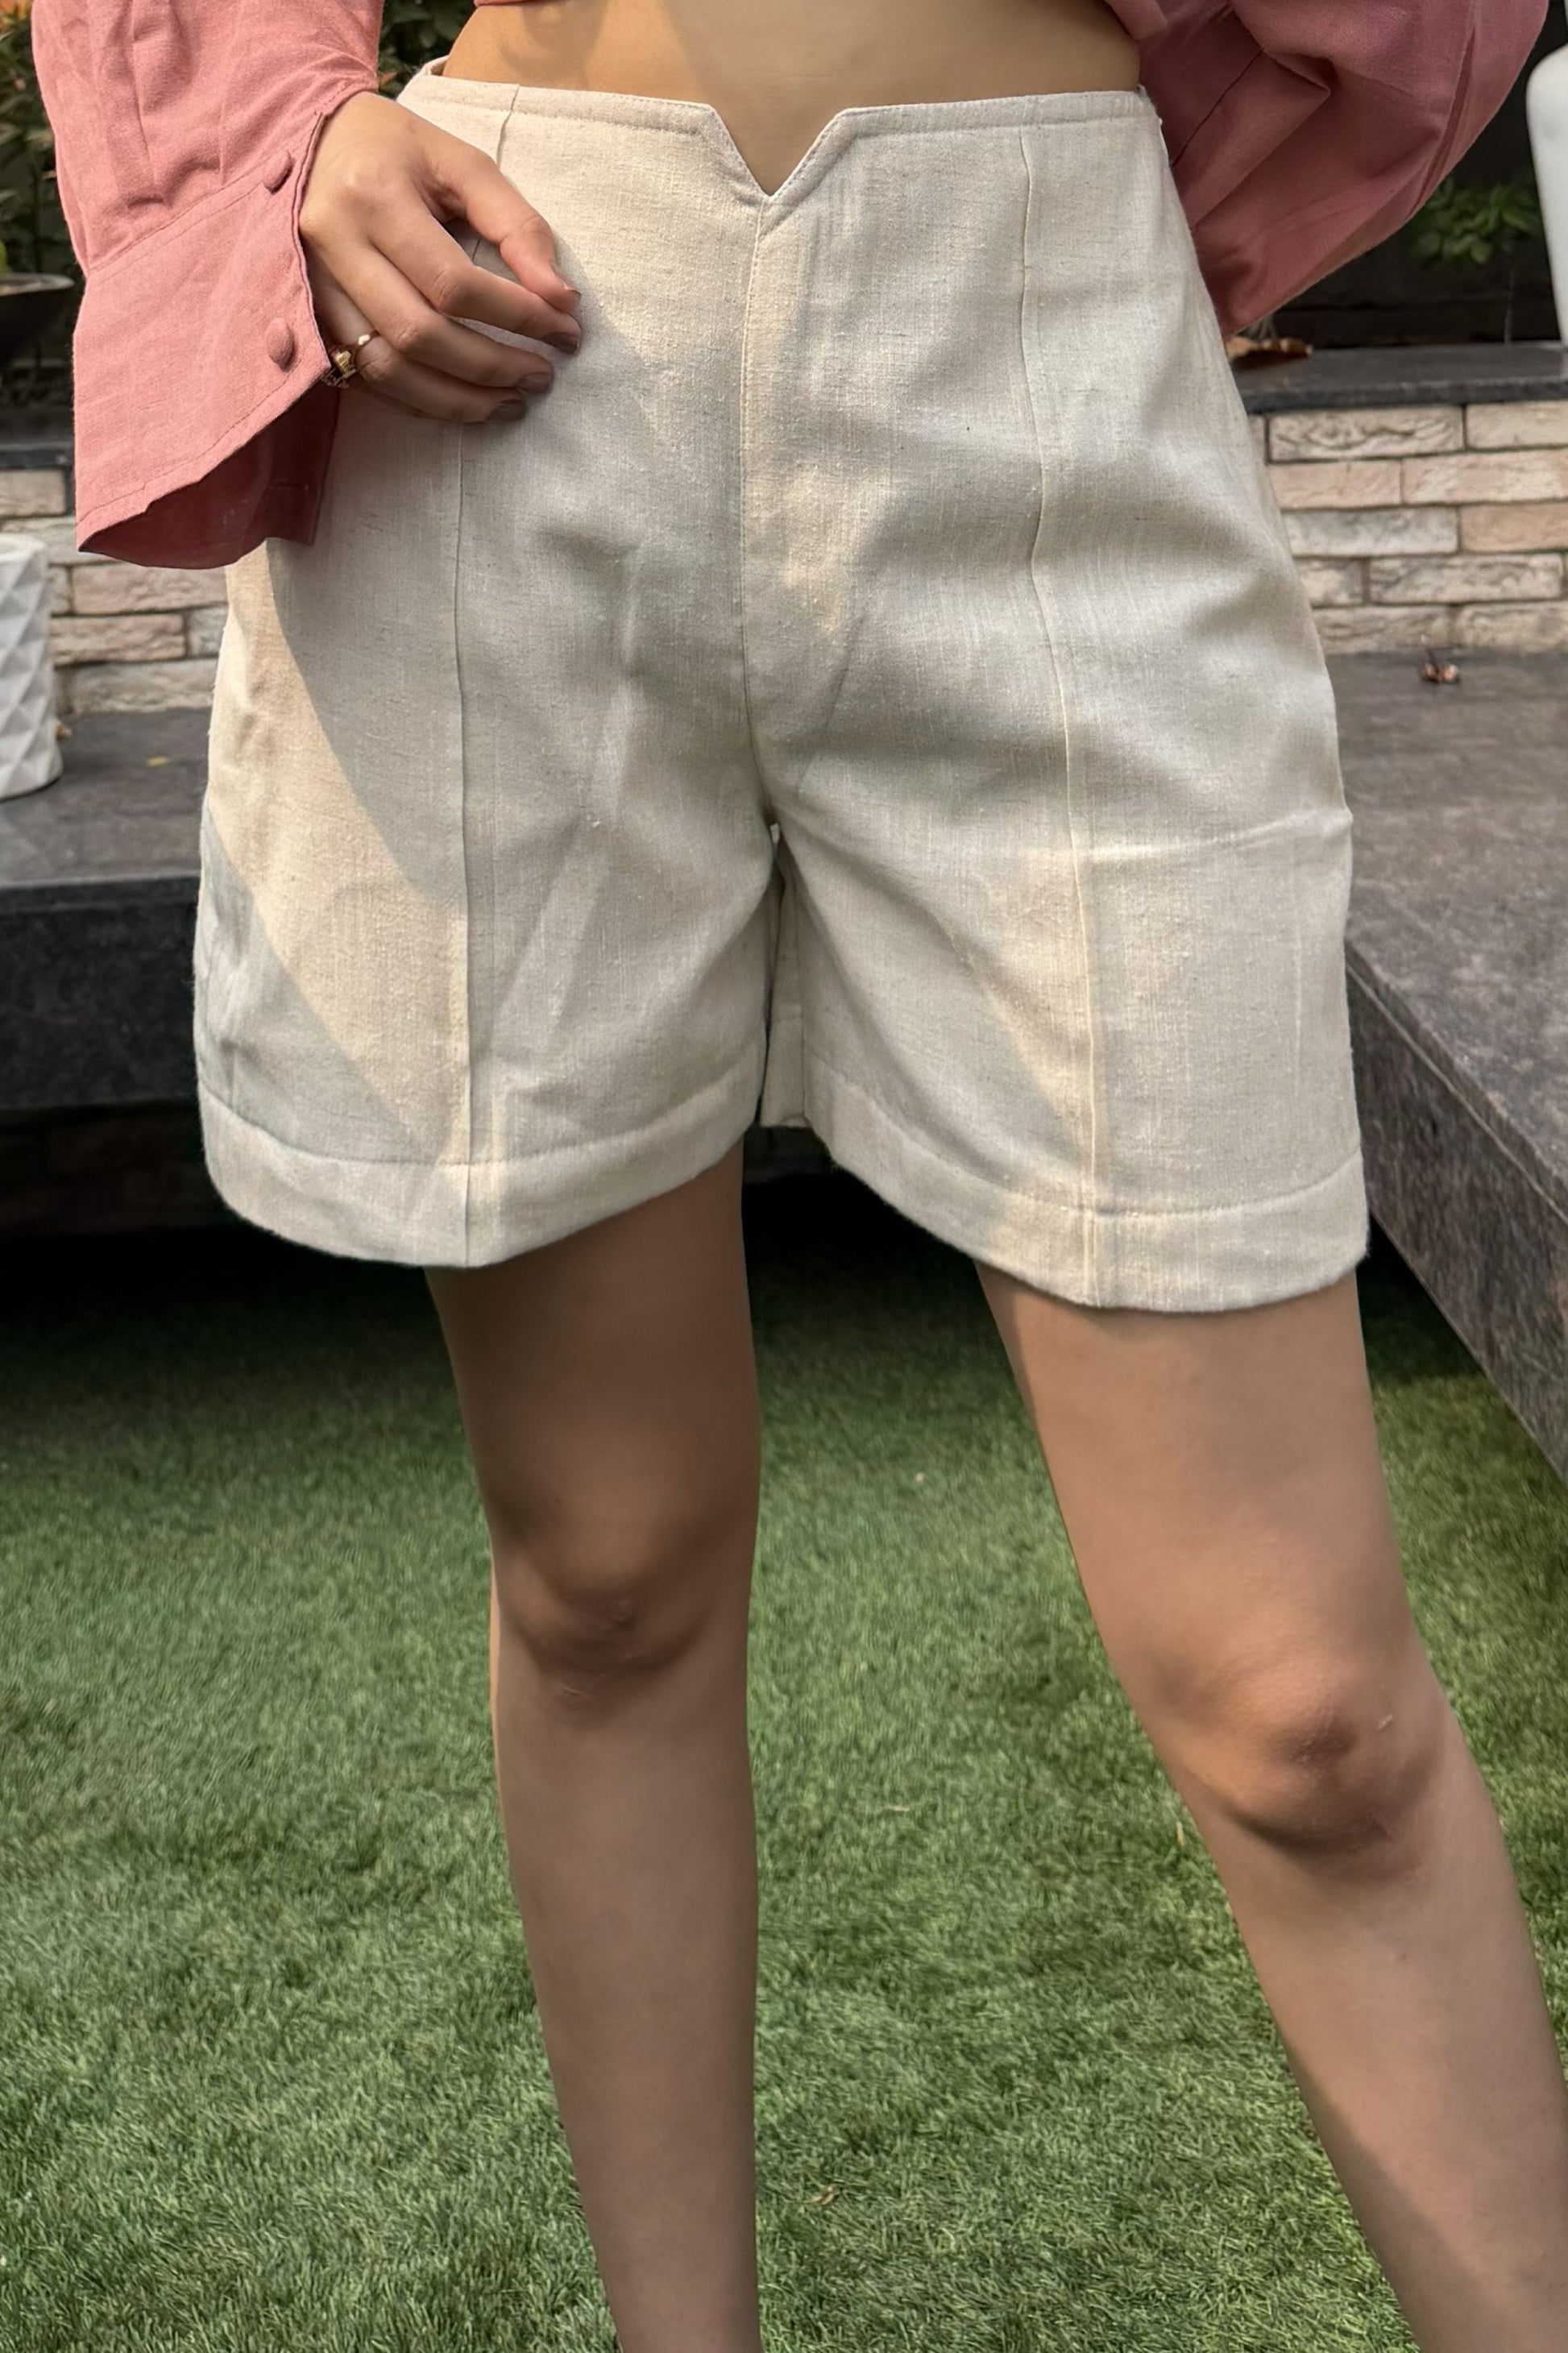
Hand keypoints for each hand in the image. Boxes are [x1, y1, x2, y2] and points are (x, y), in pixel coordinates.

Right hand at [299, 89, 581, 422]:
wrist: (310, 144)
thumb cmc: (396, 150)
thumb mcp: (461, 164)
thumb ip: (516, 226)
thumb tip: (562, 297)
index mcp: (374, 196)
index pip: (453, 282)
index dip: (516, 315)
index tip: (565, 329)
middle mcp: (334, 245)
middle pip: (419, 335)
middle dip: (490, 366)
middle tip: (541, 375)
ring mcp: (313, 288)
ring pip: (388, 369)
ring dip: (457, 400)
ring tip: (511, 401)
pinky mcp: (310, 319)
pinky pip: (367, 380)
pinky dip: (422, 401)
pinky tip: (465, 401)